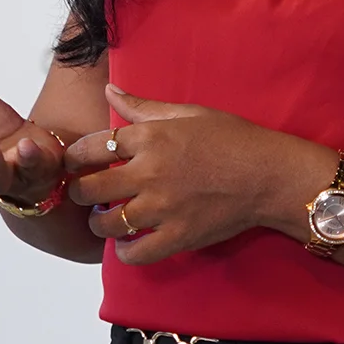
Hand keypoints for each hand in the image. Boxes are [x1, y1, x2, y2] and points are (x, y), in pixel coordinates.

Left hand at [64, 85, 314, 264]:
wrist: (269, 174)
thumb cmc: (232, 139)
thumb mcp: (188, 113)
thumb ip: (142, 106)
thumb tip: (109, 90)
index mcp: (150, 138)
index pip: (90, 147)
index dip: (74, 157)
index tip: (74, 163)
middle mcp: (150, 173)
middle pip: (89, 188)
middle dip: (80, 191)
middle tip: (86, 193)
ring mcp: (163, 208)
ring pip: (107, 223)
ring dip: (99, 222)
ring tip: (105, 218)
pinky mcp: (178, 236)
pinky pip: (136, 253)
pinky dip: (125, 252)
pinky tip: (127, 244)